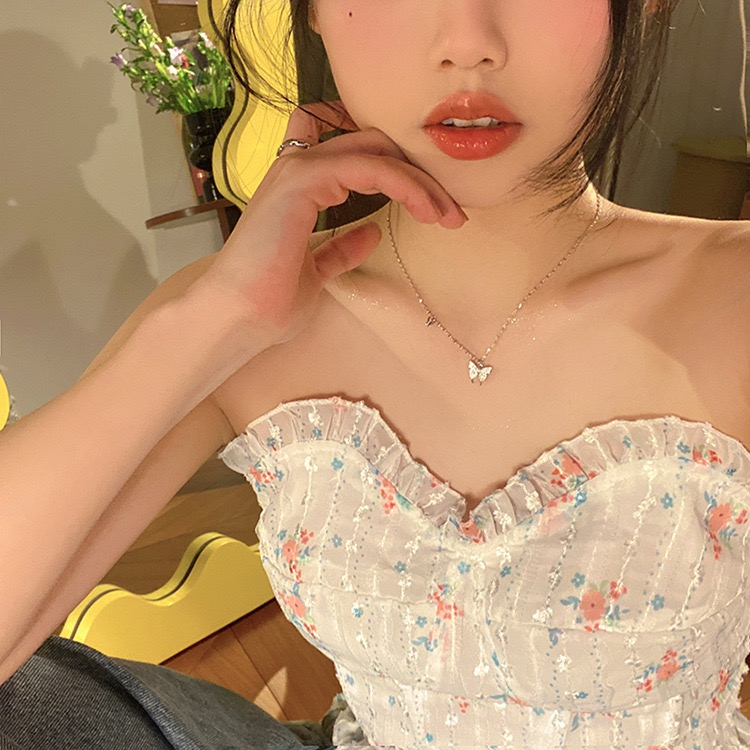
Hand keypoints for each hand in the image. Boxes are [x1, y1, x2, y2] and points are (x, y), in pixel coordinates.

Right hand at [192, 100, 466, 348]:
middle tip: (452, 211)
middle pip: (376, 145)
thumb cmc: (270, 301)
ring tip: (449, 215)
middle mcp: (300, 167)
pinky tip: (427, 210)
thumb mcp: (317, 272)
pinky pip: (369, 167)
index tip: (435, 210)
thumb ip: (341, 249)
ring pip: (378, 150)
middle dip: (420, 173)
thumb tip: (372, 234)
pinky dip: (404, 184)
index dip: (402, 173)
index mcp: (302, 185)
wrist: (239, 317)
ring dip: (420, 180)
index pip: (362, 157)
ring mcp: (299, 168)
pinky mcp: (303, 179)